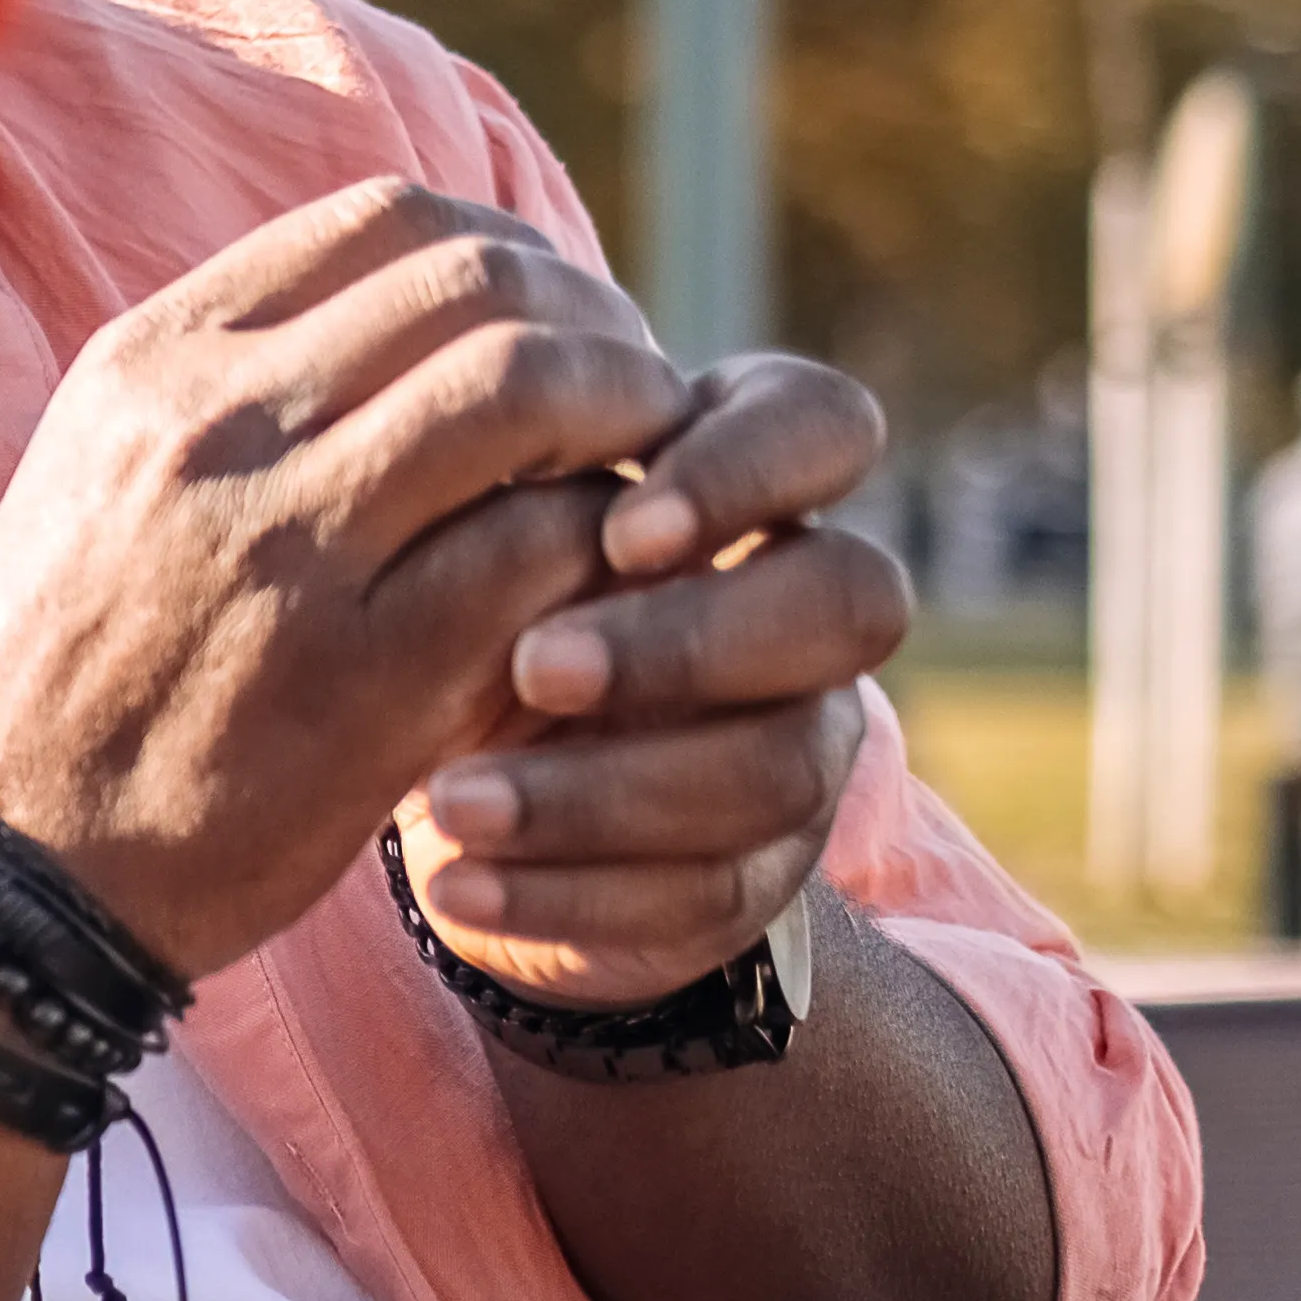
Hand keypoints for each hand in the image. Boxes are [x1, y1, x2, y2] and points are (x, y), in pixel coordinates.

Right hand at [0, 182, 686, 982]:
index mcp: (150, 364)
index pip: (391, 220)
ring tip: (645, 486)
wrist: (10, 874)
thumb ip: (231, 384)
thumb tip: (415, 307)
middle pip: (481, 286)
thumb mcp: (101, 476)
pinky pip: (543, 555)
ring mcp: (289, 551)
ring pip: (530, 397)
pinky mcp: (367, 680)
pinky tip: (612, 596)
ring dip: (625, 426)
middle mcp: (212, 430)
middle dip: (596, 327)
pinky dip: (607, 557)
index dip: (515, 255)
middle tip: (638, 398)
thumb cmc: (73, 677)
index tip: (558, 323)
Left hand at [410, 354, 912, 1009]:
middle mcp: (802, 608)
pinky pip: (702, 894)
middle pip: (848, 602)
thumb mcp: (473, 526)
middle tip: (531, 667)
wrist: (463, 790)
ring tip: (452, 801)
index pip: (823, 424)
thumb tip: (453, 406)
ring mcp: (798, 745)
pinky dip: (566, 895)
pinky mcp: (754, 874)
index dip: (750, 468)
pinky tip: (452, 883)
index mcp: (744, 488)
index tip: (619, 525)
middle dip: (691, 640)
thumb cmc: (467, 604)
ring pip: (775, 768)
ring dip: (602, 792)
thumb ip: (503, 474)